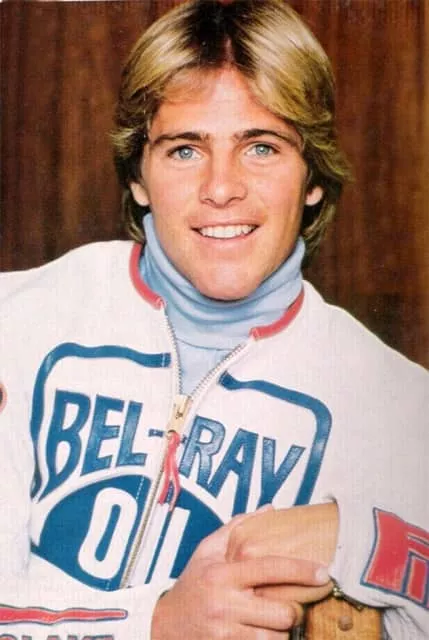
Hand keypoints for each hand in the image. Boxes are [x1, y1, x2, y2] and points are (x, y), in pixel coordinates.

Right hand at [151, 513, 330, 639]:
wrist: (164, 624)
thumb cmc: (191, 584)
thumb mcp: (207, 550)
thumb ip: (237, 528)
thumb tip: (269, 510)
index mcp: (223, 573)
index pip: (270, 568)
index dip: (301, 570)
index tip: (323, 573)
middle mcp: (225, 602)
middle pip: (281, 610)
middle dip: (293, 609)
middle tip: (292, 603)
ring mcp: (225, 630)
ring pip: (276, 636)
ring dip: (282, 630)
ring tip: (276, 621)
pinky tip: (263, 632)